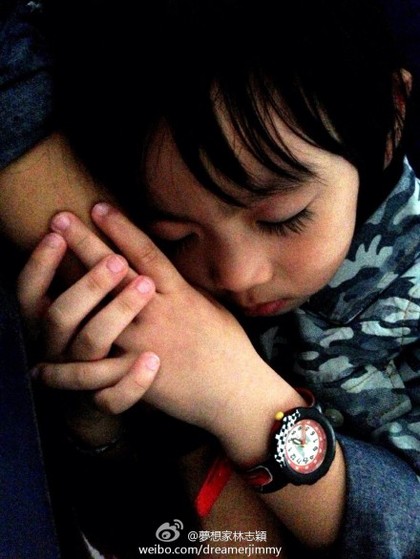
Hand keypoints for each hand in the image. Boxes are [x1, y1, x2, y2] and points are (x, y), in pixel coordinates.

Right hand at [17, 229, 160, 443]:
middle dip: (88, 284)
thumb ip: (80, 288)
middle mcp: (57, 350)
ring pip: (90, 346)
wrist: (99, 405)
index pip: (28, 293)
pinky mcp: (103, 403)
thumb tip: (83, 230)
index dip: (39, 264)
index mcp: (48, 326)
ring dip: (117, 313)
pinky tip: (153, 360)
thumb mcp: (77, 318)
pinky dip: (133, 381)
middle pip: (61, 315)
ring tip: (146, 286)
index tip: (57, 230)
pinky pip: (113, 398)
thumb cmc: (94, 347)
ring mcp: (80, 377)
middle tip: (116, 259)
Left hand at [34, 205, 288, 442]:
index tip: (98, 207)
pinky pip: (97, 370)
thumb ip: (184, 287)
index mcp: (180, 294)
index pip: (146, 253)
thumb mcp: (211, 306)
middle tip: (60, 218)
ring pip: (99, 314)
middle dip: (86, 243)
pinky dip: (69, 368)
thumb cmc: (229, 348)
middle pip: (115, 273)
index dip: (121, 227)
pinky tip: (43, 363)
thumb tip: (164, 270)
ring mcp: (144, 343)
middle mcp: (158, 313)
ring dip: (69, 295)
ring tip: (43, 289)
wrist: (236, 392)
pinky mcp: (136, 375)